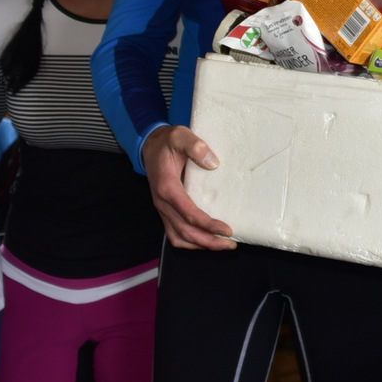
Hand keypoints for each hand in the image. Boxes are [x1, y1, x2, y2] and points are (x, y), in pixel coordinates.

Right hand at [142, 125, 235, 250]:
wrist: (150, 146)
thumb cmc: (168, 142)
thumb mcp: (180, 135)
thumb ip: (195, 146)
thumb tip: (213, 163)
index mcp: (167, 187)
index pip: (188, 213)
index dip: (208, 225)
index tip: (227, 230)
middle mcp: (163, 202)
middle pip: (185, 231)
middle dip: (208, 241)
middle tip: (230, 244)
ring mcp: (163, 209)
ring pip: (179, 237)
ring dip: (200, 245)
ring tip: (222, 245)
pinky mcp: (166, 211)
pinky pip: (175, 234)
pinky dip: (190, 242)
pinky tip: (206, 241)